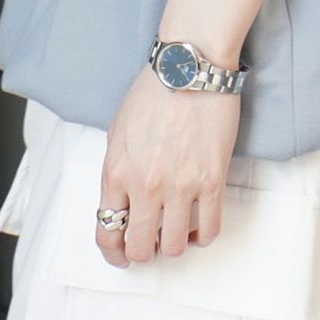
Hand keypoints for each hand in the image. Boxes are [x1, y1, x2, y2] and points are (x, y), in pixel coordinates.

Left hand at [95, 63, 240, 266]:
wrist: (190, 66)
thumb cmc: (153, 90)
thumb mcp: (118, 129)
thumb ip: (118, 169)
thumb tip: (123, 200)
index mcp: (117, 171)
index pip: (107, 233)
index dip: (114, 253)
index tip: (121, 254)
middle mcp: (145, 185)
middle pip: (140, 248)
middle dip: (143, 252)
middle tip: (151, 242)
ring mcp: (180, 185)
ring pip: (175, 246)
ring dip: (173, 244)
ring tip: (176, 230)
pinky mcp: (212, 180)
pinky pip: (209, 230)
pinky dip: (202, 237)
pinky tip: (198, 224)